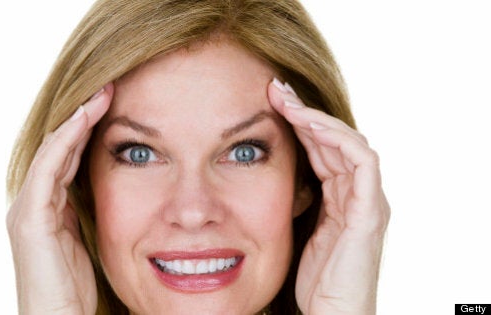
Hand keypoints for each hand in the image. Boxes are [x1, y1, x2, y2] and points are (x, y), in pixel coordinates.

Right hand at [6, 83, 112, 314]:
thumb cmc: (75, 289)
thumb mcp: (87, 239)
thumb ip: (89, 211)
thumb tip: (112, 188)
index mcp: (47, 207)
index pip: (67, 157)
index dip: (87, 129)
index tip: (113, 104)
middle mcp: (32, 202)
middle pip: (58, 147)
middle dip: (83, 116)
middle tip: (108, 87)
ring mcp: (27, 209)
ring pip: (52, 151)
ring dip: (77, 120)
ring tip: (101, 94)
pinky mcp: (30, 219)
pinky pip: (48, 169)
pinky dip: (66, 141)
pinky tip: (84, 120)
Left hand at [268, 79, 389, 314]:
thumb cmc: (311, 281)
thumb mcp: (294, 230)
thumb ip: (290, 202)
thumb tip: (254, 178)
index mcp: (338, 198)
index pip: (320, 149)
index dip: (297, 123)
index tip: (267, 102)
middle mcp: (357, 194)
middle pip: (333, 139)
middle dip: (304, 111)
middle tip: (274, 88)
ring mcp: (367, 201)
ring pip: (348, 142)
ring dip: (317, 118)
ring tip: (287, 99)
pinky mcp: (370, 212)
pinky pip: (362, 162)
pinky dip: (337, 138)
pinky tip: (309, 124)